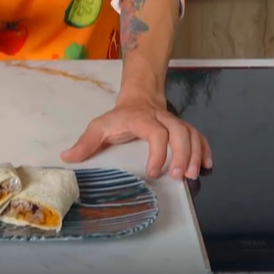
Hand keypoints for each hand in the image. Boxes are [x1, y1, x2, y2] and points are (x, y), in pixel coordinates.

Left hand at [60, 100, 211, 179]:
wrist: (140, 97)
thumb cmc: (119, 117)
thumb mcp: (100, 126)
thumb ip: (86, 142)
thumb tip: (67, 158)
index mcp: (141, 119)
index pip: (155, 132)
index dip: (158, 152)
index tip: (154, 173)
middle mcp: (162, 119)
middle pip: (180, 131)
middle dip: (182, 154)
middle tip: (179, 177)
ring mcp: (175, 123)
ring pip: (192, 133)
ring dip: (195, 154)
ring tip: (192, 175)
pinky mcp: (184, 128)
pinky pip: (199, 135)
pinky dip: (205, 149)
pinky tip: (207, 165)